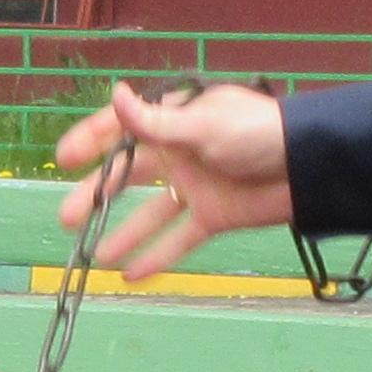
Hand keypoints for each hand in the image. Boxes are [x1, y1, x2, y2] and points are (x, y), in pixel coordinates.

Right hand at [51, 83, 293, 278]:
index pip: (123, 129)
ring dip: (122, 232)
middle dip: (96, 196)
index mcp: (174, 121)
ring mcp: (194, 187)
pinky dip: (157, 256)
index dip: (92, 142)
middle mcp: (179, 153)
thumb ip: (155, 122)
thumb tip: (116, 95)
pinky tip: (131, 275)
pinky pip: (179, 239)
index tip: (64, 161)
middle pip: (128, 176)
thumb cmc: (257, 133)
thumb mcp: (203, 126)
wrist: (307, 166)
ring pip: (149, 213)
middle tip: (67, 218)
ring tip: (94, 254)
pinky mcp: (212, 216)